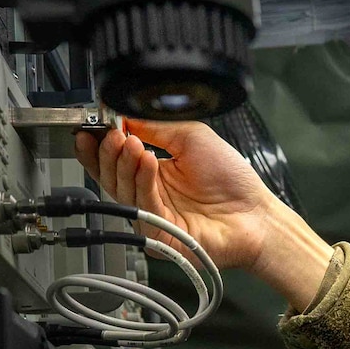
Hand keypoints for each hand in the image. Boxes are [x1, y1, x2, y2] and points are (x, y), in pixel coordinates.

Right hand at [73, 118, 332, 309]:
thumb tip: (124, 115)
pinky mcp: (159, 233)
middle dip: (109, 152)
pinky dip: (143, 181)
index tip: (93, 127)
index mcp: (153, 173)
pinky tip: (148, 161)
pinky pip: (142, 205)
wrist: (256, 214)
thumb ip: (155, 126)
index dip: (100, 145)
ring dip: (124, 163)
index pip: (115, 160)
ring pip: (122, 190)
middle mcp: (149, 195)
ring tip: (131, 143)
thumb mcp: (190, 137)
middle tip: (114, 134)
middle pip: (111, 176)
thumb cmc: (232, 180)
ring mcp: (152, 215)